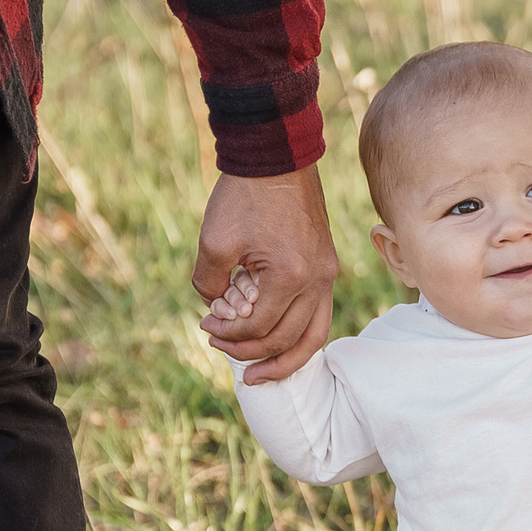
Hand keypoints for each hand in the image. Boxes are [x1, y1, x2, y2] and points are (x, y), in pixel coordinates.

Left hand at [193, 164, 337, 382]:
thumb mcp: (214, 242)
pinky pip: (318, 314)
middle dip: (250, 352)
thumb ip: (209, 285)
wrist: (276, 155)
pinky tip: (278, 342)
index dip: (228, 335)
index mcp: (291, 276)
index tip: (204, 326)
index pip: (259, 328)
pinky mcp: (326, 265)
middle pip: (288, 340)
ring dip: (284, 359)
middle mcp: (317, 280)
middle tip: (218, 347)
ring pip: (314, 335)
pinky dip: (298, 334)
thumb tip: (216, 310)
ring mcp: (327, 273)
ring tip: (259, 375)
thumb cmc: (244, 195)